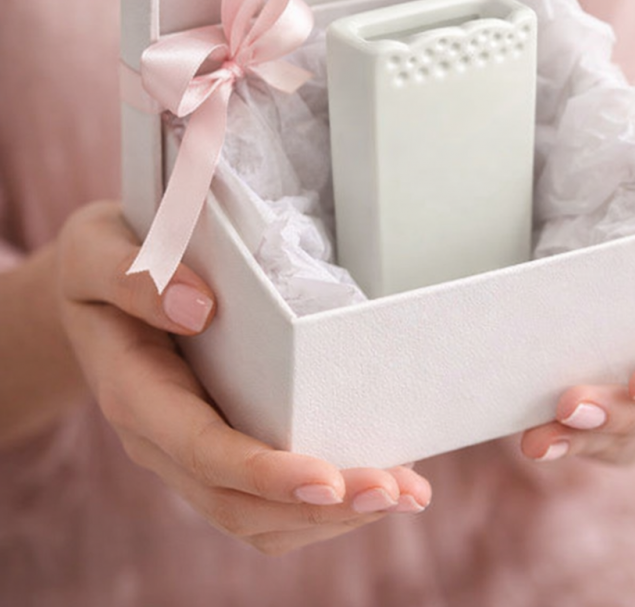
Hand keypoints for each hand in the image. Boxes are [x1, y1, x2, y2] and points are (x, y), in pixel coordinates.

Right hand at [56, 201, 430, 554]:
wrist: (98, 288)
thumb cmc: (103, 262)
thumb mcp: (96, 251)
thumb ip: (134, 277)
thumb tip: (200, 308)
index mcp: (136, 393)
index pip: (203, 452)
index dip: (264, 473)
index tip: (327, 480)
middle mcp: (164, 439)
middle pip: (241, 501)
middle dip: (323, 507)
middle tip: (400, 492)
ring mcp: (192, 450)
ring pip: (259, 515)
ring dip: (334, 516)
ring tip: (405, 492)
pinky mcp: (220, 442)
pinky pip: (267, 496)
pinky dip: (322, 501)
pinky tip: (375, 476)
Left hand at [520, 163, 634, 464]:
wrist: (569, 210)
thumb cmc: (626, 198)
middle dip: (622, 417)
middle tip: (569, 407)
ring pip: (629, 436)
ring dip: (585, 442)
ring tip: (536, 440)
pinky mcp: (602, 401)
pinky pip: (594, 440)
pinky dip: (566, 444)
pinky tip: (531, 438)